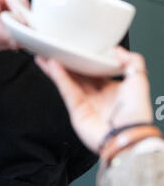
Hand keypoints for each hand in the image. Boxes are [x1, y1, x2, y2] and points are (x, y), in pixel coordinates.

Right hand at [35, 47, 152, 152]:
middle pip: (78, 75)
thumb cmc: (137, 114)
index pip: (95, 71)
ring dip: (56, 68)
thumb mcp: (140, 80)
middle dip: (66, 63)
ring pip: (68, 81)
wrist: (129, 136)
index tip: (78, 48)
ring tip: (45, 55)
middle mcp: (98, 97)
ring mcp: (86, 104)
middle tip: (56, 50)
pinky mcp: (76, 111)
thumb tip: (117, 50)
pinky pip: (66, 90)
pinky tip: (52, 65)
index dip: (85, 60)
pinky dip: (58, 77)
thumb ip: (132, 61)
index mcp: (113, 90)